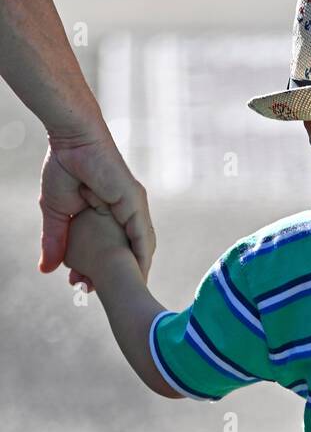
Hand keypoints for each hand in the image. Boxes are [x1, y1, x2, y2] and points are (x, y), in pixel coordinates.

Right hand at [39, 127, 154, 284]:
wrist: (70, 137)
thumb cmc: (64, 166)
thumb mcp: (57, 213)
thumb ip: (55, 241)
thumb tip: (46, 270)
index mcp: (110, 214)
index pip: (111, 249)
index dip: (101, 271)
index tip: (85, 287)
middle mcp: (126, 211)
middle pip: (128, 252)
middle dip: (118, 277)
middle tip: (101, 294)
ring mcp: (133, 206)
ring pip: (141, 247)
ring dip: (134, 271)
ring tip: (129, 293)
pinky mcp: (134, 200)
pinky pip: (143, 234)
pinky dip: (143, 255)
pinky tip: (140, 273)